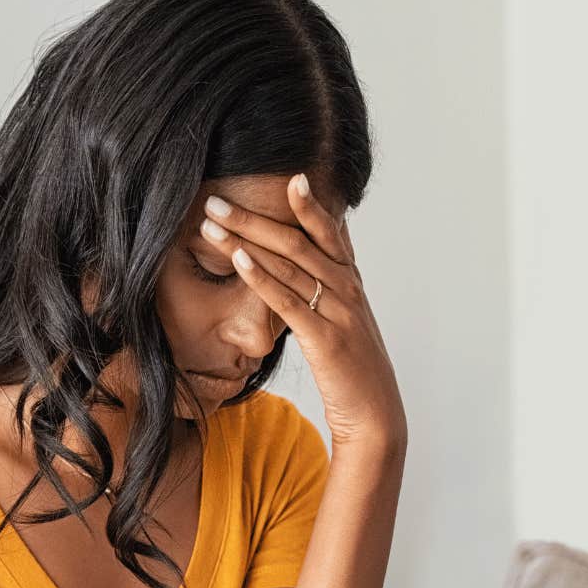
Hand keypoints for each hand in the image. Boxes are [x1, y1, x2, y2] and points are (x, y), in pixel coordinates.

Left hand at [200, 175, 404, 453]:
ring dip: (245, 240)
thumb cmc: (353, 368)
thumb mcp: (345, 321)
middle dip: (253, 218)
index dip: (310, 204)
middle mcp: (347, 288)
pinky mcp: (324, 338)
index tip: (289, 175)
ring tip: (212, 224)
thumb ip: (332, 288)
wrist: (375, 412)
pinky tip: (239, 260)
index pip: (330, 232)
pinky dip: (262, 278)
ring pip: (288, 265)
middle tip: (215, 200)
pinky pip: (287, 302)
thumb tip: (321, 260)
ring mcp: (338, 311)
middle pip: (297, 241)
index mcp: (351, 282)